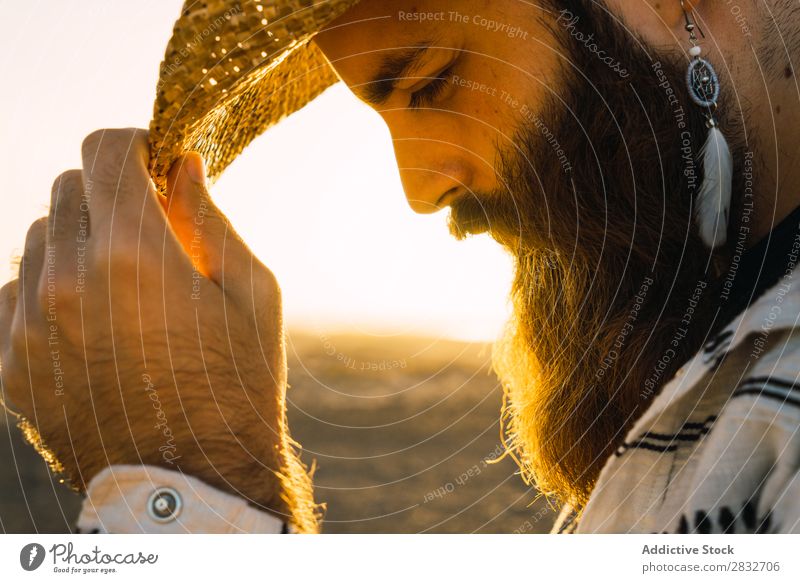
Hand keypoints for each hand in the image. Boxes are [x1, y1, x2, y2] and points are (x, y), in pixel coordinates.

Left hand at [0, 128, 314, 527]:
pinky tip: (91, 322)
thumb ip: (210, 218)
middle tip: (146, 230)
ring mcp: (29, 327)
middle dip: (108, 195)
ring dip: (76, 242)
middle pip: (66, 188)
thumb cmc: (238, 384)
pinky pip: (15, 293)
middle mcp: (66, 283)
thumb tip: (182, 165)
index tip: (151, 162)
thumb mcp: (252, 293)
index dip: (131, 143)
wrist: (194, 483)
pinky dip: (49, 290)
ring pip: (37, 239)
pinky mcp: (11, 365)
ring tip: (120, 286)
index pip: (102, 150)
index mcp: (132, 256)